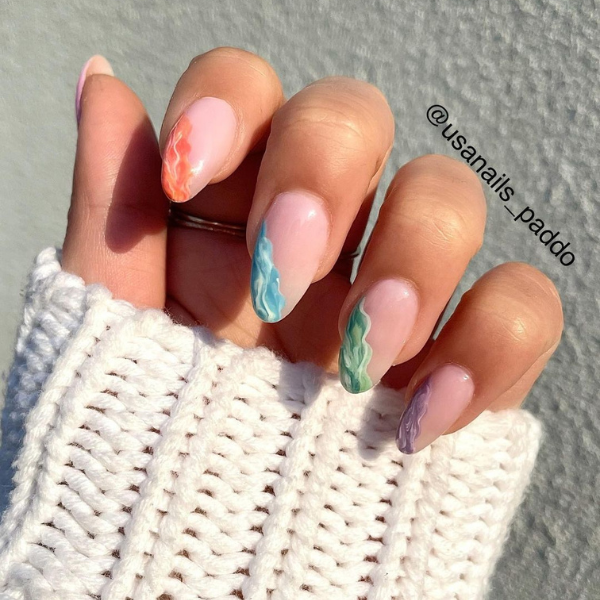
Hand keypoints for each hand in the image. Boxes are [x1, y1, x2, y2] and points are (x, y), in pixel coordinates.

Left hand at [62, 48, 562, 452]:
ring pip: (448, 196)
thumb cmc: (152, 444)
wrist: (211, 558)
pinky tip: (424, 414)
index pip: (249, 92)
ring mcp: (395, 286)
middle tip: (281, 275)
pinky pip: (519, 306)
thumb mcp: (114, 329)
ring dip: (413, 261)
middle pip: (356, 117)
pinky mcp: (458, 351)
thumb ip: (112, 210)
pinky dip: (489, 347)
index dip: (229, 103)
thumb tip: (102, 84)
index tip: (186, 178)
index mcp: (234, 212)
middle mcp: (322, 232)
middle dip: (323, 175)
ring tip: (358, 360)